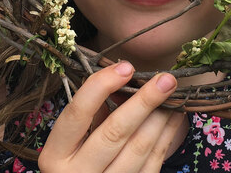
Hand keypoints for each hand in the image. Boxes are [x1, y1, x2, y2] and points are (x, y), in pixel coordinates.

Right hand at [38, 61, 184, 172]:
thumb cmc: (76, 160)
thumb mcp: (71, 140)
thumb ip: (93, 113)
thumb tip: (125, 80)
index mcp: (55, 154)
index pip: (77, 113)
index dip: (101, 86)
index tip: (126, 67)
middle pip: (114, 132)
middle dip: (143, 101)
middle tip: (165, 80)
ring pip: (139, 148)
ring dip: (160, 118)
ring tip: (174, 95)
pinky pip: (153, 162)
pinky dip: (166, 136)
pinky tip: (173, 117)